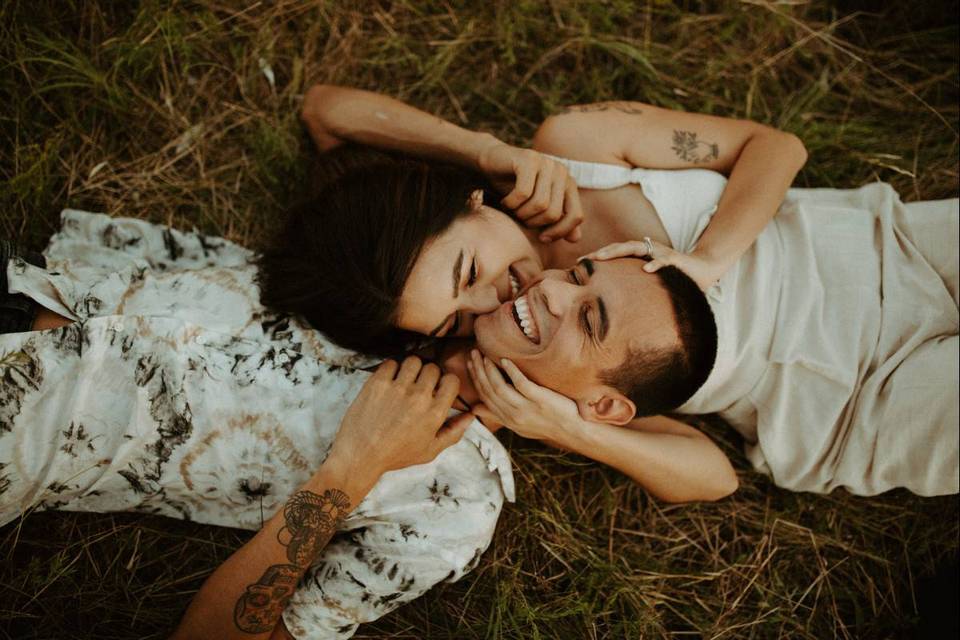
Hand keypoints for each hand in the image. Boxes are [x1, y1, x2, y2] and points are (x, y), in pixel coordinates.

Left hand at [329, 357, 471, 478]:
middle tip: (418, 387)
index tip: (437, 389)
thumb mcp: (430, 450)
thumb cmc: (395, 455)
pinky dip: (391, 370)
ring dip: (411, 369)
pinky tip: (389, 383)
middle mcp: (419, 398)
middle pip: (433, 368)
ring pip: (414, 361)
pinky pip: (391, 363)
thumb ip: (453, 432)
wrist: (360, 455)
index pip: (452, 380)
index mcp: (434, 413)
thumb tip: (470, 416)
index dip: (446, 383)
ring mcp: (397, 388)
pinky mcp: (377, 383)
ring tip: (404, 382)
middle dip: (428, 376)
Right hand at [466, 350, 581, 441]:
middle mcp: (513, 415)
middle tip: (473, 354)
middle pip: (489, 391)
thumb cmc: (549, 424)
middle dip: (478, 371)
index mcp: (508, 420)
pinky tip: (506, 359)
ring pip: (500, 387)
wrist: (574, 430)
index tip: (471, 365)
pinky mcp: (539, 399)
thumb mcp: (520, 425)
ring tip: (484, 355)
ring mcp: (526, 407)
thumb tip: (475, 409)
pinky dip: (511, 371)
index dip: (476, 380)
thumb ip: (499, 415)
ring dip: (490, 370)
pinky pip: (520, 383)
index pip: (485, 398)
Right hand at [476, 142, 583, 242]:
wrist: (489, 166)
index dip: (560, 232)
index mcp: (568, 184)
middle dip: (533, 222)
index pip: (576, 216)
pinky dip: (511, 203)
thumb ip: (557, 222)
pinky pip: (523, 193)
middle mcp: (561, 172)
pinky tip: (505, 201)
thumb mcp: (538, 210)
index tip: (542, 238)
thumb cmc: (514, 190)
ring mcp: (546, 163)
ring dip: (521, 214)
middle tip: (520, 218)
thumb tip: (576, 239)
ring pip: (540, 204)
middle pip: (554, 213)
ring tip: (512, 209)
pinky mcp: (529, 159)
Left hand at [580, 239, 722, 290]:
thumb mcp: (649, 281)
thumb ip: (634, 284)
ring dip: (617, 251)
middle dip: (601, 253)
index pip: (615, 253)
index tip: (578, 264)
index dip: (597, 257)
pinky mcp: (675, 260)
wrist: (703, 270)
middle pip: (620, 248)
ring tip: (601, 258)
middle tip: (584, 260)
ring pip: (635, 248)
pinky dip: (655, 263)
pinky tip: (646, 269)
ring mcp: (660, 253)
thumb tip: (613, 298)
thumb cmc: (674, 277)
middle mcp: (647, 250)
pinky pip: (663, 260)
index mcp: (639, 255)